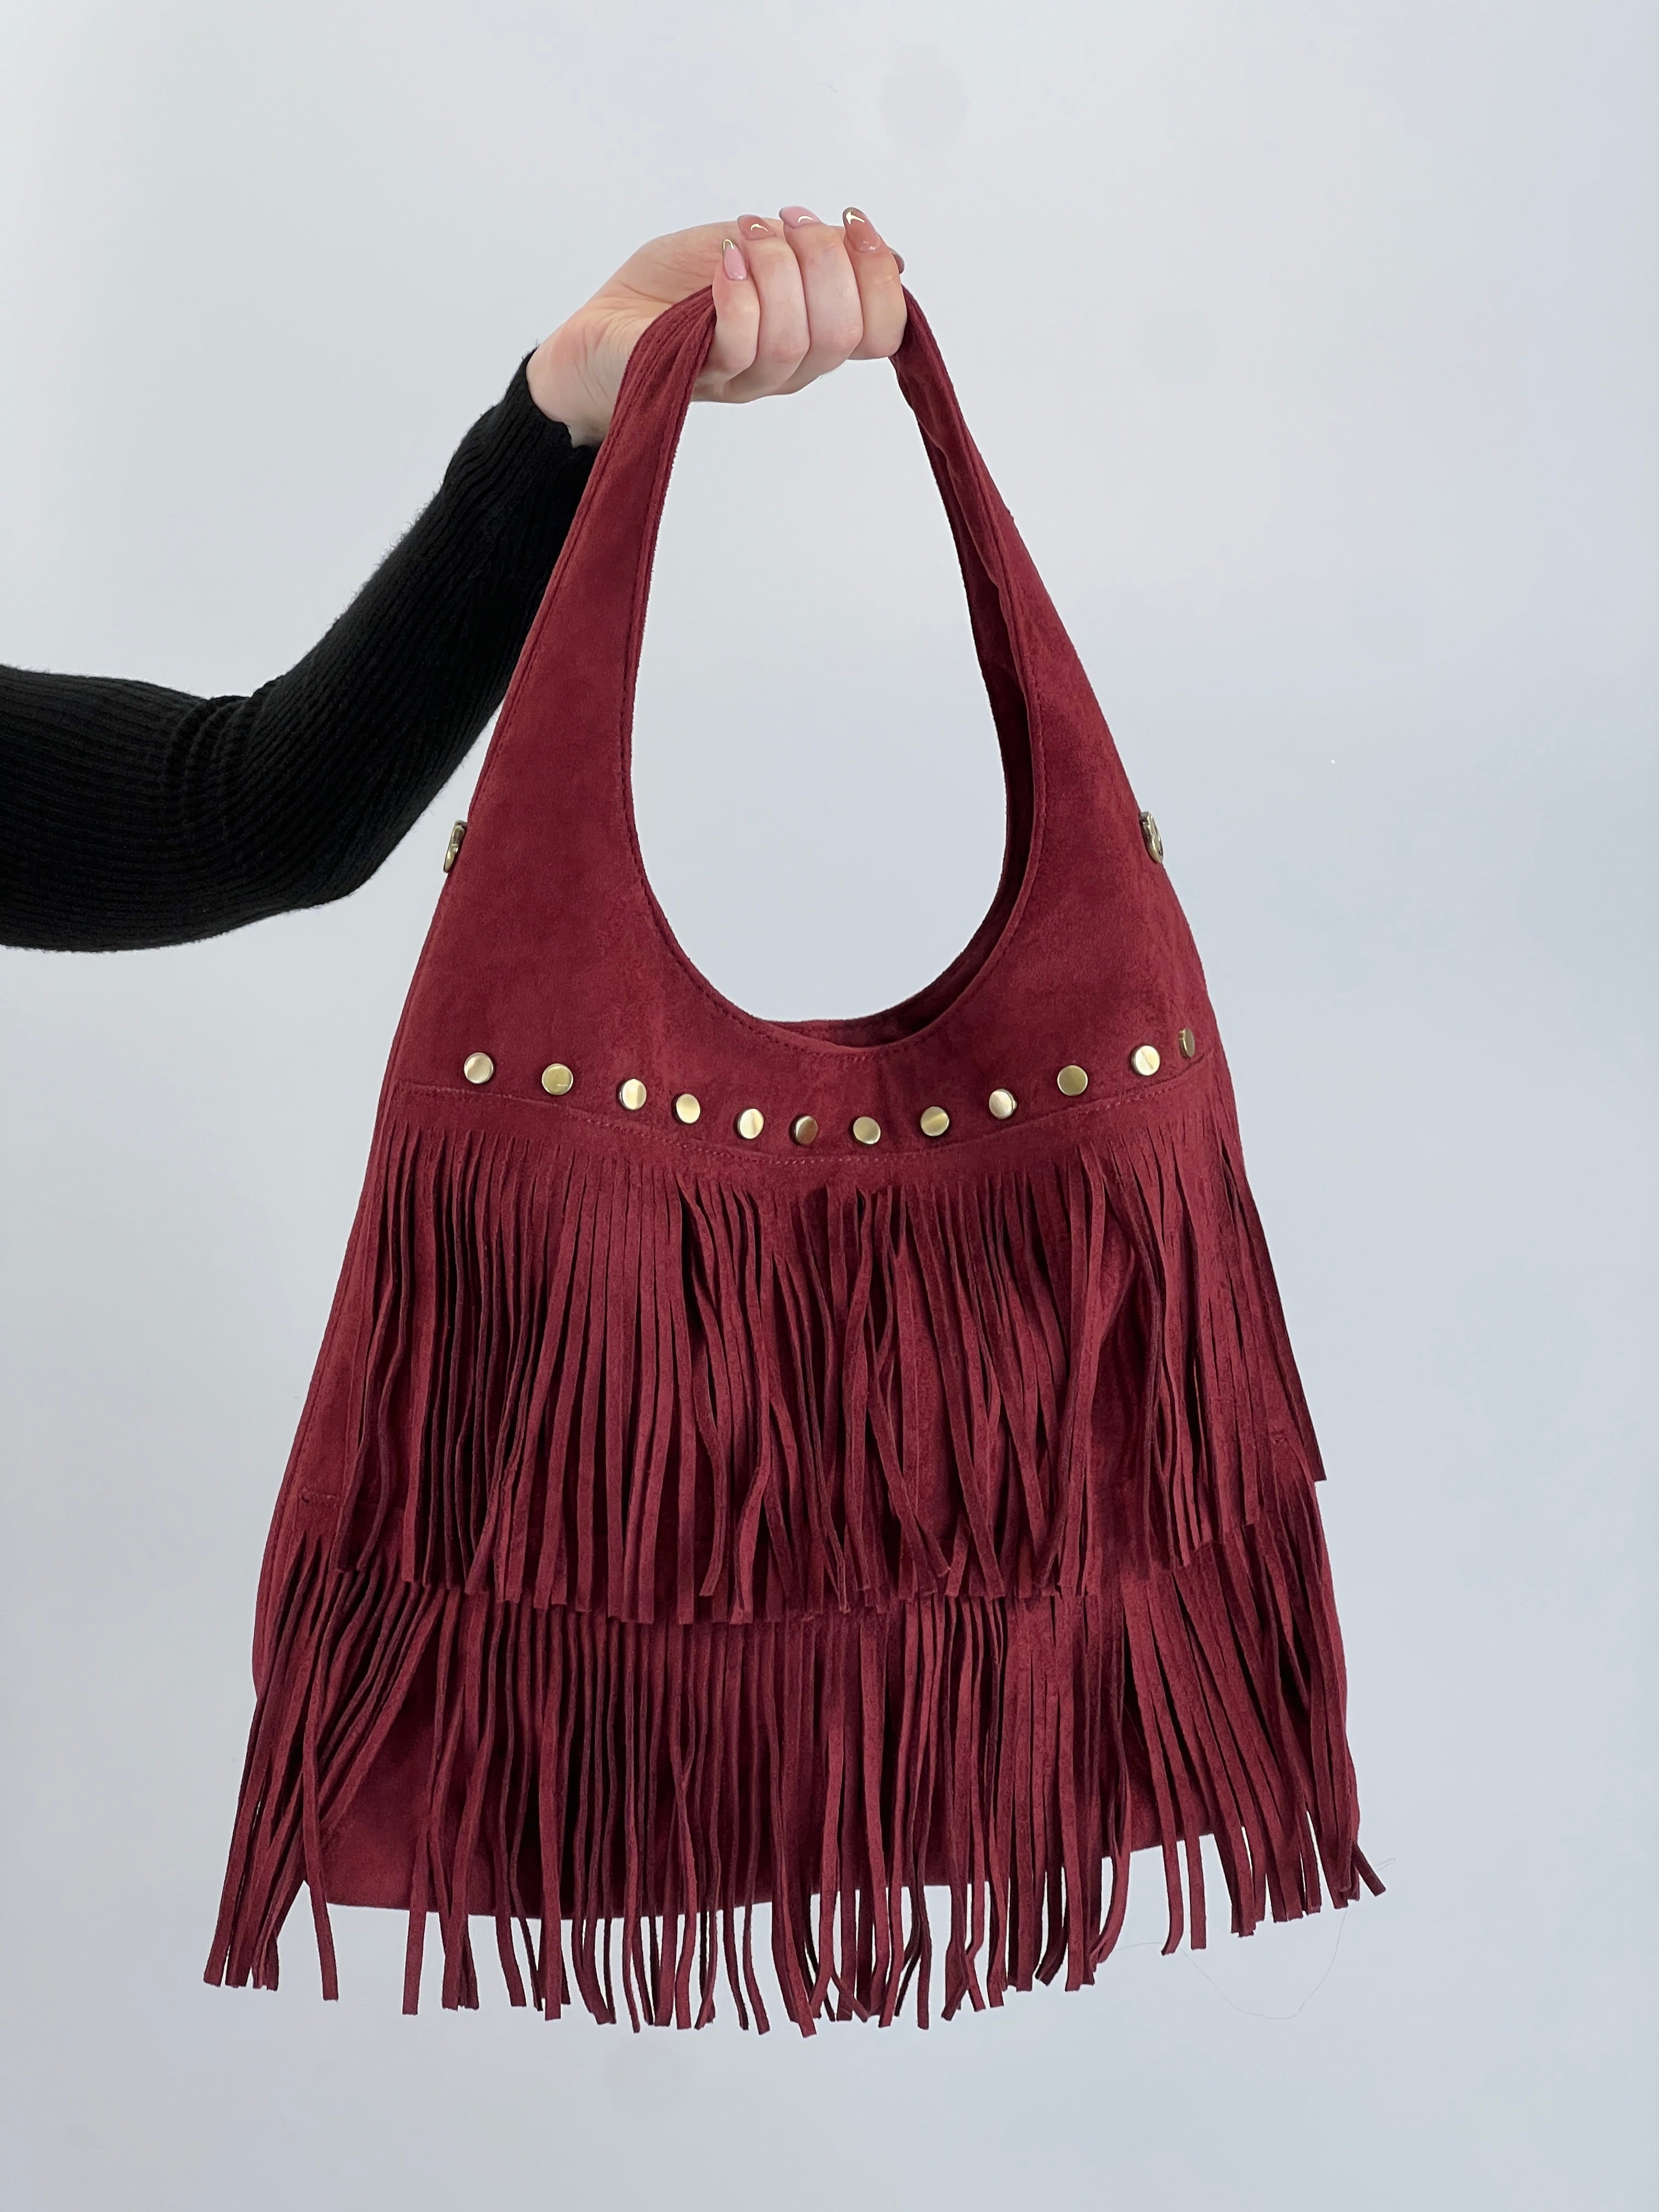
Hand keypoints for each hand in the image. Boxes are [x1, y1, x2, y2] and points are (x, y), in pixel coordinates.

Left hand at [526, 207, 905, 445]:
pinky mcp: (699, 377)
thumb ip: (813, 249)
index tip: (850, 221)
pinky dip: (738, 291)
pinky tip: (723, 263)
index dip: (879, 274)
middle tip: (784, 221)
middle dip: (824, 259)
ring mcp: (744, 379)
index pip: (882, 331)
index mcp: (810, 337)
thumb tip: (891, 253)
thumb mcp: (753, 246)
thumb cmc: (669, 291)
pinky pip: (740, 343)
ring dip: (777, 269)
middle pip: (844, 331)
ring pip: (796, 339)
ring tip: (742, 238)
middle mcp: (786, 368)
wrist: (600, 326)